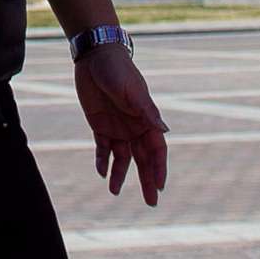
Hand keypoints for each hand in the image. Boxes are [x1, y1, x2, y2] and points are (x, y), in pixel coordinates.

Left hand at [75, 44, 167, 206]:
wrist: (95, 56)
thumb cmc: (117, 70)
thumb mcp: (132, 90)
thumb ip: (146, 111)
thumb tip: (164, 129)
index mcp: (146, 119)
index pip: (156, 149)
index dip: (159, 168)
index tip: (160, 186)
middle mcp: (134, 126)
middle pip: (142, 159)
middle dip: (147, 179)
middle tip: (151, 202)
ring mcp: (117, 127)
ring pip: (122, 157)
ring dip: (120, 174)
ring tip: (114, 191)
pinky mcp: (100, 125)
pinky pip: (103, 148)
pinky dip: (103, 160)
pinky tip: (101, 172)